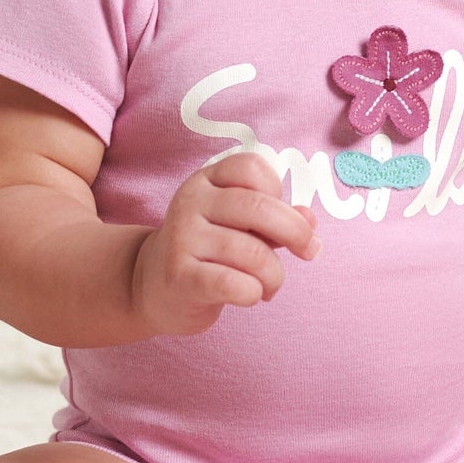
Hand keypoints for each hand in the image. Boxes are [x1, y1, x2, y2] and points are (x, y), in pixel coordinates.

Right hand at [131, 152, 319, 336]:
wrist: (153, 287)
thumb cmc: (208, 252)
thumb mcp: (240, 226)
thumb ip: (275, 219)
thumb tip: (311, 221)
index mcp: (207, 180)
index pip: (251, 167)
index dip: (278, 191)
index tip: (283, 216)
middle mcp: (191, 201)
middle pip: (258, 207)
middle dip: (296, 233)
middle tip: (309, 252)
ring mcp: (182, 237)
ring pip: (253, 253)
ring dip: (275, 275)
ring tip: (269, 286)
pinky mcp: (180, 275)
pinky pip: (233, 284)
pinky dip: (254, 293)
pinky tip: (249, 296)